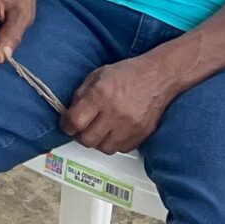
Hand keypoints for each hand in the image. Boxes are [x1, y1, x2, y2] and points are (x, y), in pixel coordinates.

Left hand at [63, 53, 182, 154]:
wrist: (158, 77)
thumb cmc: (127, 74)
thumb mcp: (96, 76)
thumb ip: (81, 95)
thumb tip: (69, 113)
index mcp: (100, 95)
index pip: (75, 121)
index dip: (66, 126)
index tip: (67, 125)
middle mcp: (115, 113)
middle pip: (88, 139)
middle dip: (80, 135)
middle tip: (81, 128)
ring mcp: (130, 126)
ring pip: (104, 148)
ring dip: (97, 141)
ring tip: (98, 130)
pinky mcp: (142, 135)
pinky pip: (121, 149)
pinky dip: (114, 143)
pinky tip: (113, 132)